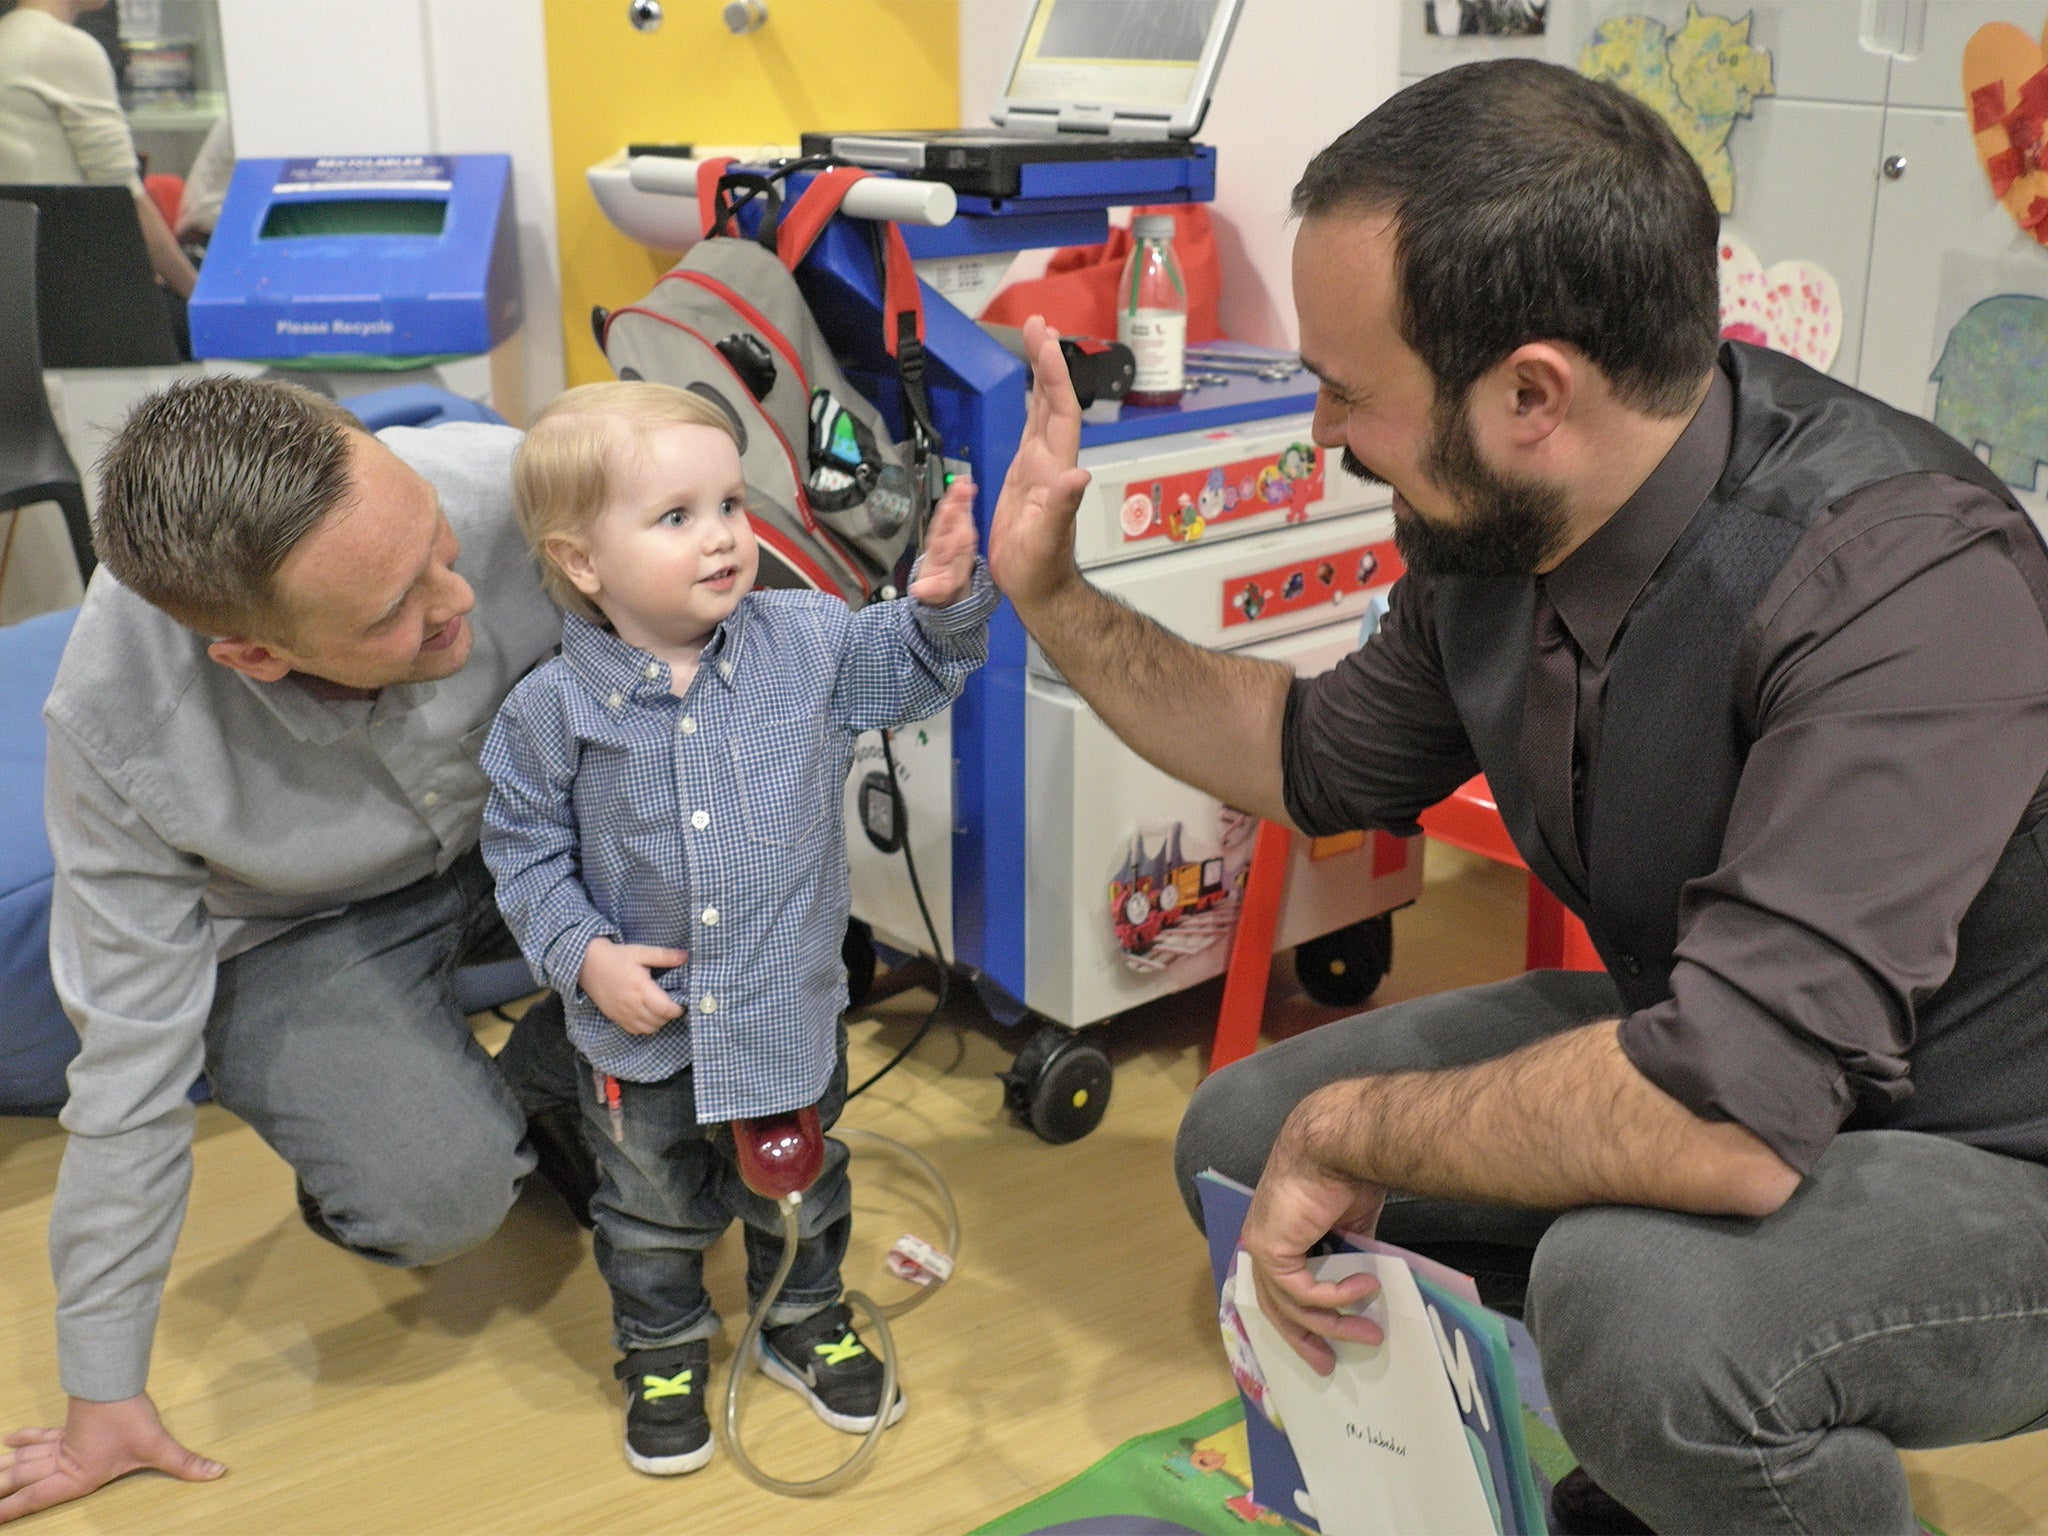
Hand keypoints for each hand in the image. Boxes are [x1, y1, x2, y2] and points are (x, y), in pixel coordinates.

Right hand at [0, 1395, 222, 1522]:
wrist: (111, 1379)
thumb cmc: (129, 1416)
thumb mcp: (158, 1445)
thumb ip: (186, 1463)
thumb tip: (218, 1473)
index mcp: (76, 1476)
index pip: (35, 1499)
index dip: (11, 1511)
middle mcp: (63, 1462)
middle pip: (22, 1480)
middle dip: (1, 1491)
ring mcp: (62, 1443)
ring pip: (25, 1460)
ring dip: (5, 1469)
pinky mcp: (68, 1426)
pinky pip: (40, 1437)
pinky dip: (24, 1439)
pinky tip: (8, 1439)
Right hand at [579, 938, 686, 1034]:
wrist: (586, 963)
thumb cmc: (615, 957)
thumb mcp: (641, 951)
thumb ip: (665, 956)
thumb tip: (686, 956)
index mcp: (640, 988)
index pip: (666, 1009)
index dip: (678, 1009)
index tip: (682, 1002)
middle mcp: (632, 1005)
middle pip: (659, 1021)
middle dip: (670, 1015)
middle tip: (672, 1003)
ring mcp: (622, 1014)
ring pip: (648, 1029)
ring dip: (658, 1022)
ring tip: (660, 1009)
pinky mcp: (615, 1017)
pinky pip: (635, 1031)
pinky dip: (645, 1027)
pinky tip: (647, 1014)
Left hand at [909, 477, 977, 607]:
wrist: (941, 579)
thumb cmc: (940, 584)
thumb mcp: (936, 592)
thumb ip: (930, 590)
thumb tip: (919, 591)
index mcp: (937, 555)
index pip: (941, 542)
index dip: (947, 529)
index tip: (951, 514)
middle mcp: (942, 539)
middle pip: (946, 522)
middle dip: (953, 506)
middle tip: (958, 490)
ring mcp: (950, 531)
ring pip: (953, 513)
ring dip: (958, 497)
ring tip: (963, 482)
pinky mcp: (959, 526)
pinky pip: (961, 510)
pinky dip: (964, 497)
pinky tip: (967, 481)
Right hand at [986, 315, 1094, 615]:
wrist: (1039, 588)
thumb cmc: (1039, 568)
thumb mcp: (1047, 539)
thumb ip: (1063, 506)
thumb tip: (1076, 474)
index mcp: (1054, 468)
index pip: (1058, 410)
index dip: (1053, 374)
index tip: (1044, 339)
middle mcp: (1050, 460)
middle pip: (1052, 400)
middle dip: (1046, 361)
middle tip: (1037, 323)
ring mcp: (1039, 466)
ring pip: (1043, 410)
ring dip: (1040, 375)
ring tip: (1035, 340)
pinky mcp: (1027, 476)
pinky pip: (1030, 427)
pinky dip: (1030, 401)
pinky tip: (1028, 390)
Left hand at [1242, 1092, 1389, 1375]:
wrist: (1338, 1144)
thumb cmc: (1347, 1172)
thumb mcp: (1350, 1224)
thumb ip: (1347, 1254)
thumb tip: (1362, 1282)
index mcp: (1279, 1234)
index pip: (1279, 1287)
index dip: (1297, 1318)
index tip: (1320, 1346)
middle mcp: (1262, 1241)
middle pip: (1275, 1306)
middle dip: (1303, 1339)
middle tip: (1328, 1366)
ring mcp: (1261, 1245)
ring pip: (1291, 1305)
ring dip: (1333, 1324)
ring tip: (1371, 1333)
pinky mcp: (1270, 1248)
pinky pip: (1302, 1292)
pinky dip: (1335, 1297)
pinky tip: (1366, 1288)